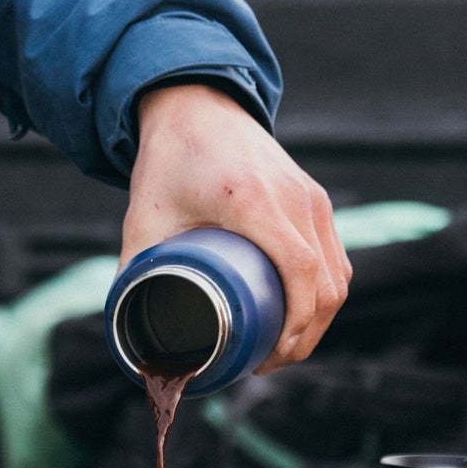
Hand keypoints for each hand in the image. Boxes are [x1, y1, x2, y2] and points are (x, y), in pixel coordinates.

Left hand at [122, 83, 350, 369]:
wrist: (196, 104)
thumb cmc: (168, 161)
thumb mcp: (144, 217)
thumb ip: (134, 271)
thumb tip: (127, 329)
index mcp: (252, 199)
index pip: (300, 271)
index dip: (296, 325)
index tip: (270, 357)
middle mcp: (293, 196)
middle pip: (326, 282)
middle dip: (306, 335)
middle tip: (269, 363)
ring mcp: (310, 196)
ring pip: (339, 273)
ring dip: (319, 318)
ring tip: (284, 346)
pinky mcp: (315, 197)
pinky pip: (336, 255)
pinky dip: (326, 292)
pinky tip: (305, 316)